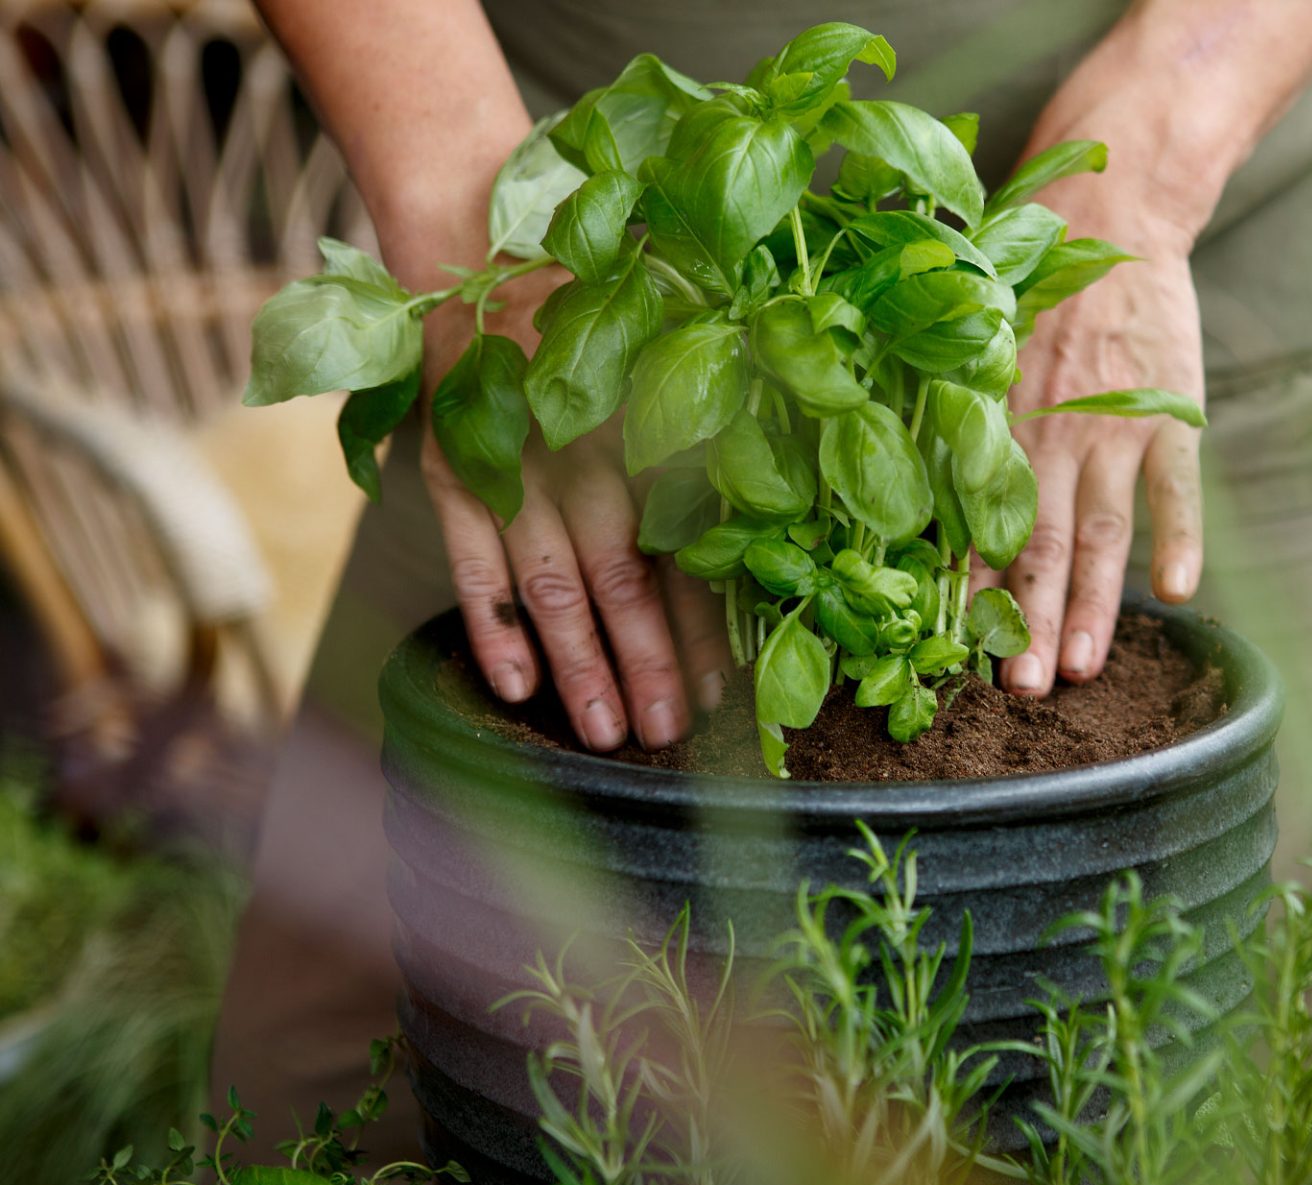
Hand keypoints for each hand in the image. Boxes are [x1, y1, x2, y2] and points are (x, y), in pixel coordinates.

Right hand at [418, 273, 730, 750]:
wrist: (481, 240)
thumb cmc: (597, 306)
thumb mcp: (669, 350)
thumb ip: (713, 428)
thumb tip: (780, 514)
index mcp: (649, 429)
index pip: (685, 549)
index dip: (703, 626)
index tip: (723, 692)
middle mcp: (585, 455)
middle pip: (624, 582)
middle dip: (647, 666)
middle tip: (666, 736)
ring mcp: (513, 467)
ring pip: (554, 587)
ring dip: (580, 666)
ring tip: (603, 734)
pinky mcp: (451, 470)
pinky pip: (472, 562)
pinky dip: (491, 625)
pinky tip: (514, 687)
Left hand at [976, 203, 1204, 695]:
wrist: (1110, 216)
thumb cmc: (1027, 287)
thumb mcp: (970, 346)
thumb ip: (949, 418)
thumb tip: (908, 494)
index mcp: (993, 422)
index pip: (978, 523)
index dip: (971, 591)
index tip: (961, 653)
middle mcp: (1049, 433)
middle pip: (1037, 545)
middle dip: (1026, 621)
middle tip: (1019, 689)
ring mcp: (1114, 426)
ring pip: (1101, 533)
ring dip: (1091, 604)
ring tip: (1080, 669)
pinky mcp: (1171, 412)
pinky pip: (1178, 488)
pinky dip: (1181, 538)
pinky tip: (1177, 592)